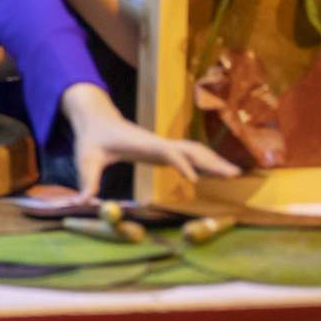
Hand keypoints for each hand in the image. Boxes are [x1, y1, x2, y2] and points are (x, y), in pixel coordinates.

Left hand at [62, 83, 238, 197]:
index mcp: (142, 144)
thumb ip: (87, 181)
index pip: (167, 151)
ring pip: (194, 150)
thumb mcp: (85, 159)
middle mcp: (157, 143)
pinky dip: (207, 162)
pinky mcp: (164, 150)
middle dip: (211, 161)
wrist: (96, 119)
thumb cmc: (92, 139)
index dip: (180, 163)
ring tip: (237, 174)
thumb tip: (83, 202)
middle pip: (190, 149)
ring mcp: (162, 145)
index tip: (193, 178)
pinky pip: (190, 154)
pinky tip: (221, 172)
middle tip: (234, 175)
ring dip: (214, 160)